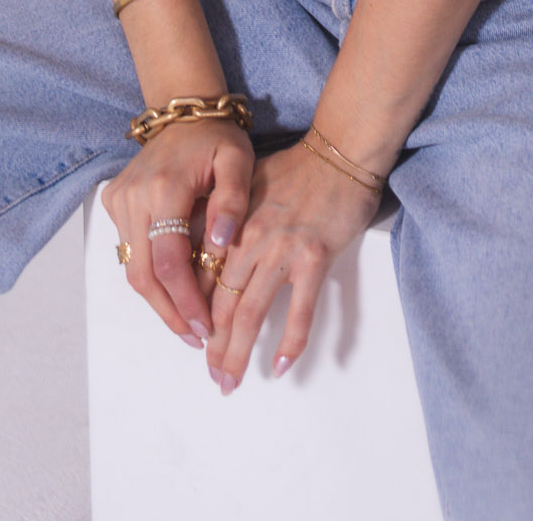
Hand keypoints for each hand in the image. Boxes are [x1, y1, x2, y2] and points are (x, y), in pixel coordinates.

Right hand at [101, 118, 254, 346]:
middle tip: (196, 337)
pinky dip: (151, 275)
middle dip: (170, 312)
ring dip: (159, 300)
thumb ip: (232, 202)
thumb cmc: (217, 138)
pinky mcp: (114, 202)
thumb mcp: (238, 161)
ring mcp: (119, 200)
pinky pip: (129, 250)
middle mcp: (133, 196)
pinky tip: (175, 290)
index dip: (186, 300)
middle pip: (144, 274)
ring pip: (132, 268)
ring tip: (187, 323)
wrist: (183, 112)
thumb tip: (221, 246)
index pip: (169, 261)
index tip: (206, 326)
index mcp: (164, 188)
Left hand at [205, 139, 383, 392]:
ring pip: (252, 314)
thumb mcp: (248, 185)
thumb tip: (205, 249)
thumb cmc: (297, 167)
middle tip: (211, 376)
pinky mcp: (314, 258)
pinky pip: (300, 311)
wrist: (339, 151)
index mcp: (232, 224)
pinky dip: (290, 342)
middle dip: (213, 346)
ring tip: (231, 382)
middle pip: (222, 304)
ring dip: (239, 353)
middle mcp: (250, 240)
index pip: (202, 278)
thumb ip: (226, 218)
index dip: (195, 314)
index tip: (192, 340)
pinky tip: (279, 367)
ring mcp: (282, 251)